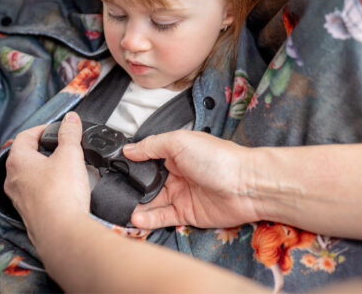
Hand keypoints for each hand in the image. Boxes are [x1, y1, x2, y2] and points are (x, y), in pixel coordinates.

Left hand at [4, 112, 90, 243]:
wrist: (61, 232)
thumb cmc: (61, 193)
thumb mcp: (70, 155)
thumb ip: (70, 133)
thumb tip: (71, 119)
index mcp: (17, 161)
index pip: (24, 136)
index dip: (41, 129)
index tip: (56, 129)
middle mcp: (13, 179)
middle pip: (25, 156)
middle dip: (43, 149)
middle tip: (61, 146)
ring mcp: (19, 198)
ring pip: (29, 176)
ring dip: (44, 169)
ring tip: (65, 167)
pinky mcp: (29, 213)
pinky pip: (35, 193)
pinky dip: (47, 187)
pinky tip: (63, 189)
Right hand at [123, 130, 260, 228]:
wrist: (246, 186)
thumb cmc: (218, 158)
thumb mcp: (179, 141)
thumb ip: (152, 145)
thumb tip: (129, 149)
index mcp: (176, 152)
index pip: (148, 157)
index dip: (133, 163)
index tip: (115, 168)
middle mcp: (178, 173)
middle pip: (148, 182)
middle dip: (132, 187)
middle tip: (117, 191)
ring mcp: (182, 194)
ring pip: (153, 202)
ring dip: (138, 205)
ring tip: (123, 208)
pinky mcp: (187, 213)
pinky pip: (163, 217)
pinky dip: (148, 219)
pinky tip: (137, 217)